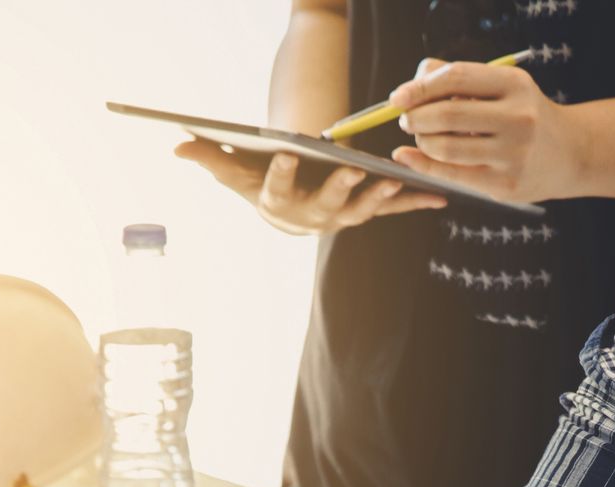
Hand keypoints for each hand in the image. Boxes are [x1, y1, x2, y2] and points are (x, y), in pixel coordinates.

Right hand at [174, 141, 445, 235]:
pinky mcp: (367, 211)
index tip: (285, 152)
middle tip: (352, 167)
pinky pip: (392, 208)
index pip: (277, 189)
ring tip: (398, 180)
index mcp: (280, 204)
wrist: (289, 211)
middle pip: (327, 203)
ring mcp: (343, 217)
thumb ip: (209, 156)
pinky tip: (439, 196)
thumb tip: (175, 142)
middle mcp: (313, 217)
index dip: (281, 172)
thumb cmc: (258, 183)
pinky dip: (415, 202)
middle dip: (340, 185)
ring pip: (363, 208)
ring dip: (381, 195)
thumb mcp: (234, 171)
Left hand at [388, 58, 585, 203]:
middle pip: (448, 115)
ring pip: (447, 148)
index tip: (398, 97)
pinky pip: (452, 175)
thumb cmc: (525, 115)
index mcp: (515, 85)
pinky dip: (423, 166)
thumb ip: (459, 79)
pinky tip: (408, 158)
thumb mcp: (503, 87)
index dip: (420, 87)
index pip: (457, 77)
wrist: (570, 154)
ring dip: (421, 142)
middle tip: (406, 120)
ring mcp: (513, 154)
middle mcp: (519, 118)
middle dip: (416, 117)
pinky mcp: (505, 185)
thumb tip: (412, 85)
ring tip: (419, 137)